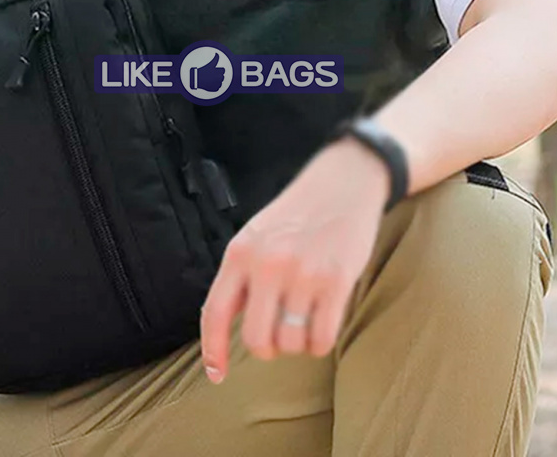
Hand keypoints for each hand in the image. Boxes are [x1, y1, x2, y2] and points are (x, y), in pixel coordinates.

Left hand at [200, 138, 389, 383]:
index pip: (214, 312)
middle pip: (256, 339)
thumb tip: (225, 327)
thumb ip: (241, 275)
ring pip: (290, 343)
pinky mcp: (337, 281)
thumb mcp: (256, 235)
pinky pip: (322, 338)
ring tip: (305, 320)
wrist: (342, 182)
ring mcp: (302, 273)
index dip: (213, 350)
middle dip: (268, 348)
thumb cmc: (297, 214)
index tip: (217, 374)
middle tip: (279, 335)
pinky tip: (322, 323)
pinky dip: (320, 342)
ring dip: (297, 343)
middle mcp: (267, 264)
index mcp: (240, 253)